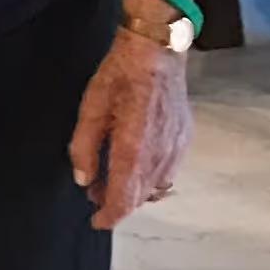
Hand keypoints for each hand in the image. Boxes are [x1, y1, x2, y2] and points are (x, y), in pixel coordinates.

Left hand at [69, 31, 190, 232]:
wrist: (157, 49)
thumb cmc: (121, 73)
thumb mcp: (91, 107)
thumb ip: (85, 148)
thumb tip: (84, 180)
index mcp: (134, 147)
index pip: (124, 198)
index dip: (109, 215)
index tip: (97, 221)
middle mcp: (160, 153)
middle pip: (140, 197)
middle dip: (117, 202)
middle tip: (96, 193)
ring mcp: (176, 147)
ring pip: (156, 187)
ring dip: (134, 191)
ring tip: (113, 177)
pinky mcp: (184, 139)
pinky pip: (169, 172)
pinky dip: (151, 178)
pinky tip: (137, 165)